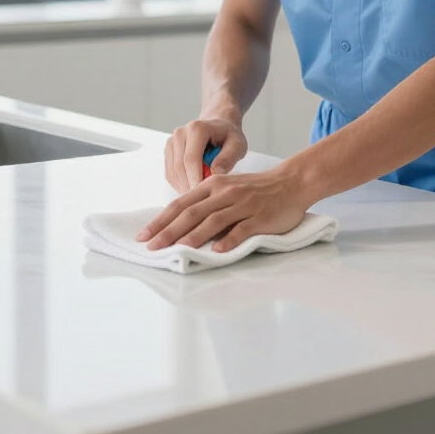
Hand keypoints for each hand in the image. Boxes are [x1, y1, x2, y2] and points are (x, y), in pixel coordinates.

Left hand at [137, 167, 309, 252]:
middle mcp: (224, 192)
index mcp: (213, 185)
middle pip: (192, 212)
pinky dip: (228, 240)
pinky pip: (241, 229)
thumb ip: (205, 204)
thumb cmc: (255, 189)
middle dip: (169, 231)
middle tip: (152, 247)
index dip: (160, 220)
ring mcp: (242, 204)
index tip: (144, 236)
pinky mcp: (259, 216)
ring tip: (178, 251)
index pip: (180, 204)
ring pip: (213, 221)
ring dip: (193, 237)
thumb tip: (179, 226)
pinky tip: (217, 252)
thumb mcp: (226, 189)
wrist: (290, 182)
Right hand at [164, 115, 247, 192]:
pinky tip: (194, 187)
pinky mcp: (169, 152)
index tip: (203, 195)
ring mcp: (172, 142)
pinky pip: (171, 174)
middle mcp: (180, 133)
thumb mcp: (237, 145)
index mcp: (197, 129)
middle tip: (204, 200)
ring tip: (201, 194)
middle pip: (180, 167)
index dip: (195, 179)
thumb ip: (228, 158)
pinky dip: (181, 185)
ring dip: (185, 187)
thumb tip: (215, 173)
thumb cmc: (228, 136)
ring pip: (174, 173)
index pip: (191, 159)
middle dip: (190, 186)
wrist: (219, 126)